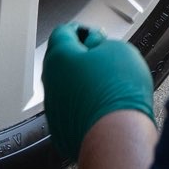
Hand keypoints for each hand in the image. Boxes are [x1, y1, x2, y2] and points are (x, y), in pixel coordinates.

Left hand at [42, 23, 154, 161]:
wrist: (117, 136)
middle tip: (104, 61)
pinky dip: (84, 108)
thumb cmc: (118, 93)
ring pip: (65, 89)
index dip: (82, 31)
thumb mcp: (119, 50)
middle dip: (81, 59)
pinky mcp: (62, 131)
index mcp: (60, 57)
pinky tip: (103, 109)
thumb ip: (102, 44)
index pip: (63, 33)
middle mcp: (50, 82)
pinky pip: (71, 112)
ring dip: (82, 85)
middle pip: (62, 62)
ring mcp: (54, 109)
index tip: (94, 36)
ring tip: (108, 88)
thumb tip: (98, 47)